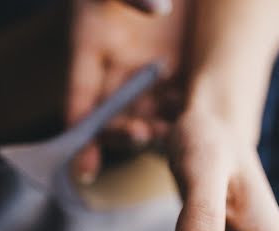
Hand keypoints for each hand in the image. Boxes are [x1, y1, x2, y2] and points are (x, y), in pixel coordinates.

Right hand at [67, 0, 186, 180]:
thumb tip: (158, 10)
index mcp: (89, 43)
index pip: (78, 99)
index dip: (81, 135)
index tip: (85, 166)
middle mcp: (116, 66)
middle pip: (113, 116)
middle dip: (124, 134)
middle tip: (143, 135)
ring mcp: (148, 71)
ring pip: (147, 115)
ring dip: (157, 132)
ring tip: (171, 134)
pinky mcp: (181, 72)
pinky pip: (179, 104)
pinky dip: (186, 117)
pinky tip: (200, 124)